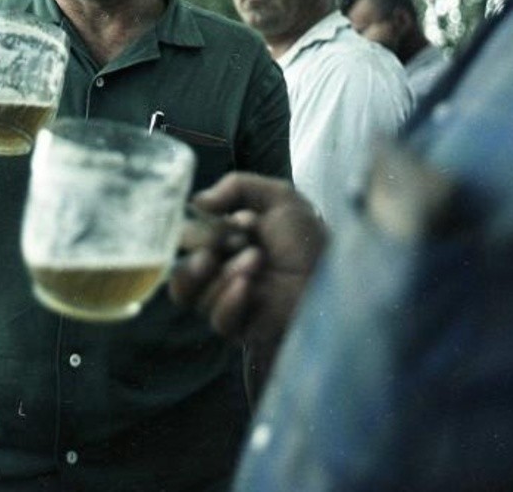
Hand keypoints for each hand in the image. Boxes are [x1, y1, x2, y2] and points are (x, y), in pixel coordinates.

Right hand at [169, 172, 325, 357]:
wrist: (333, 276)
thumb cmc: (307, 239)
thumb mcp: (277, 197)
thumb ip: (236, 186)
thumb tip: (197, 201)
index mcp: (220, 241)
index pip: (183, 238)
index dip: (198, 228)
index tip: (231, 219)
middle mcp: (216, 271)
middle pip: (179, 265)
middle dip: (205, 246)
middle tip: (236, 240)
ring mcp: (224, 300)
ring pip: (192, 293)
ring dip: (224, 271)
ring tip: (256, 260)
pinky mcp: (239, 327)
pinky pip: (216, 318)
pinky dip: (229, 299)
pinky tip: (249, 285)